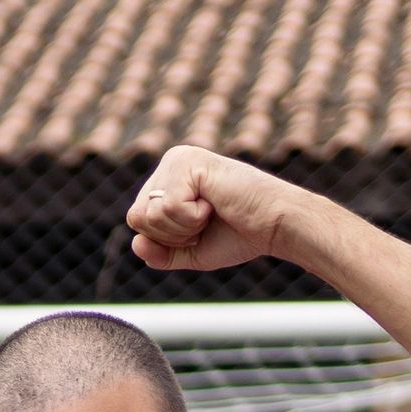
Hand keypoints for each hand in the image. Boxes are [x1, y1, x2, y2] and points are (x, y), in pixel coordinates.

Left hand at [127, 145, 313, 273]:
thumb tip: (136, 243)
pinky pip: (168, 207)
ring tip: (211, 211)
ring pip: (150, 213)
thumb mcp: (190, 251)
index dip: (165, 239)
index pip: (136, 221)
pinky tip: (214, 203)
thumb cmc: (238, 234)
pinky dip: (192, 218)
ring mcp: (178, 159)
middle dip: (171, 234)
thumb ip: (159, 253)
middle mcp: (170, 163)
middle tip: (205, 221)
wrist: (274, 226)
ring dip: (183, 226)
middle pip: (136, 217)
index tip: (198, 229)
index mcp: (167, 180)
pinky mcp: (189, 161)